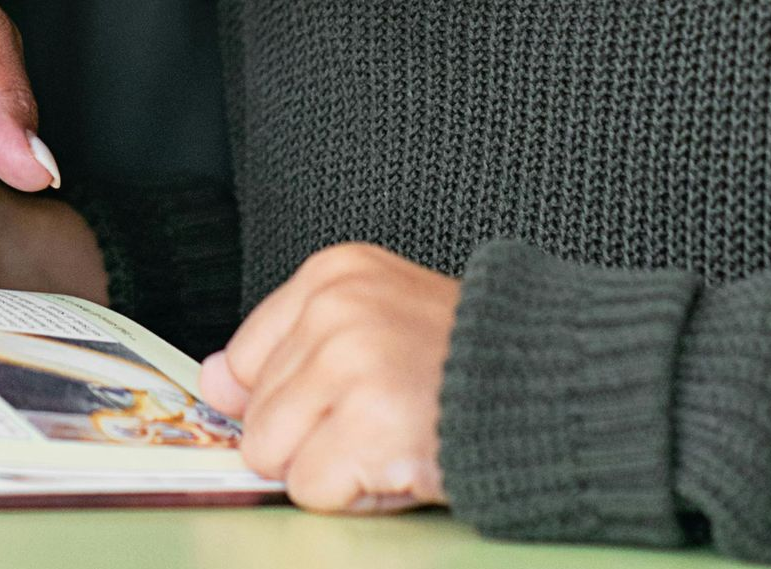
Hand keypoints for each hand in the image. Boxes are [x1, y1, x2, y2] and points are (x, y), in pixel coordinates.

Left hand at [199, 244, 457, 513]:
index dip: (288, 399)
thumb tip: (211, 384)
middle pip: (256, 413)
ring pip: (274, 454)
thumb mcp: (372, 322)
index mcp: (332, 275)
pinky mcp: (371, 424)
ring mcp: (351, 364)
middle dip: (313, 438)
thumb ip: (288, 348)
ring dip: (331, 469)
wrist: (559, 388)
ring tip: (389, 440)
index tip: (342, 400)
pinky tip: (402, 463)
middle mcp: (334, 309)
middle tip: (382, 421)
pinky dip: (356, 496)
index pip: (243, 359)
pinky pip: (312, 489)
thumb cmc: (466, 363)